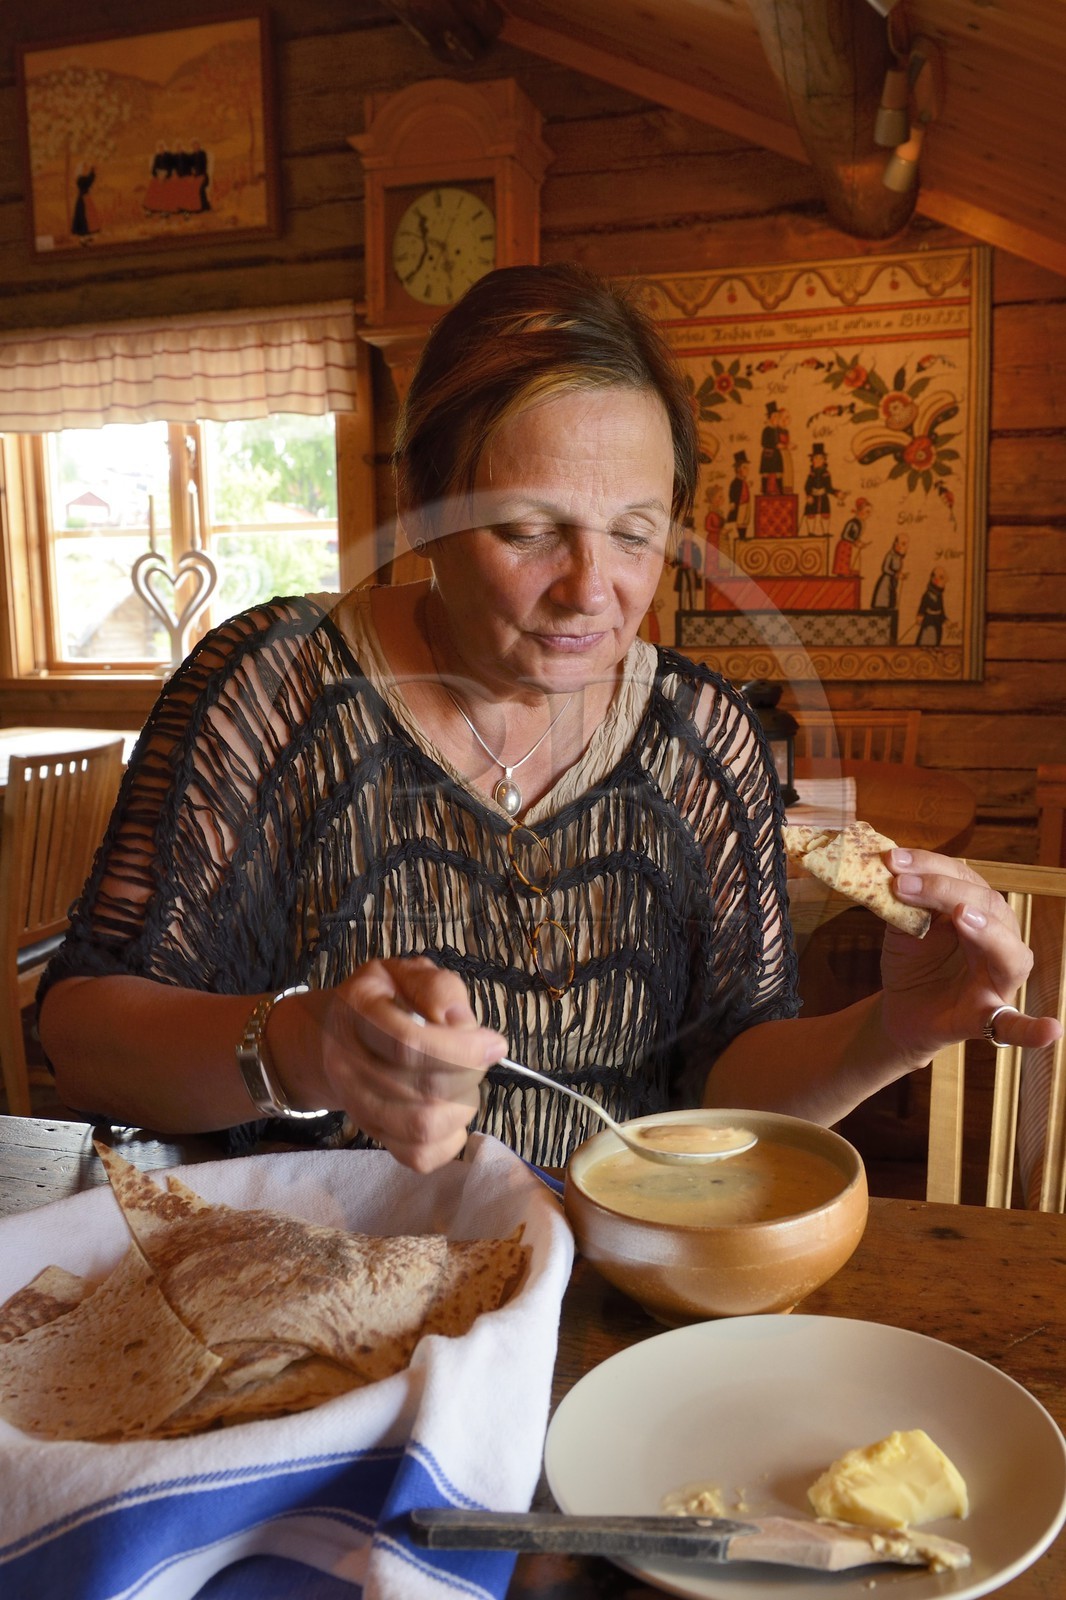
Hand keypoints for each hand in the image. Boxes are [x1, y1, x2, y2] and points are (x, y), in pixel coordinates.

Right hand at [275, 958, 506, 1172]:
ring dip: (463, 1105)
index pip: (409, 1044)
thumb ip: (436, 987)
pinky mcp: (373, 1134)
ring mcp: (356, 1104)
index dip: (462, 1049)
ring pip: (423, 1127)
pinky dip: (450, 1139)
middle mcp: (347, 1063)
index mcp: (357, 1013)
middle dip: (470, 1074)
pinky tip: (453, 1111)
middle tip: (480, 1056)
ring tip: (465, 1081)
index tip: (494, 1043)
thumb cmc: (385, 1000)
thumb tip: (460, 1023)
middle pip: (423, 1090)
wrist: (340, 1035)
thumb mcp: (407, 973)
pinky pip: (418, 1157)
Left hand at [878, 850, 1062, 1058]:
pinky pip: (1015, 1025)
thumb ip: (904, 903)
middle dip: (947, 890)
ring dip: (988, 931)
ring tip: (963, 915)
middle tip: (905, 884)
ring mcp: (998, 981)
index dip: (932, 866)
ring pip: (1010, 953)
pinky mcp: (988, 1018)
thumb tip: (889, 869)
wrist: (901, 1009)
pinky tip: (1051, 1029)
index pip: (966, 880)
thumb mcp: (904, 927)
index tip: (894, 860)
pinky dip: (1034, 1029)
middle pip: (990, 907)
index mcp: (979, 914)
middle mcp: (998, 942)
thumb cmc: (912, 963)